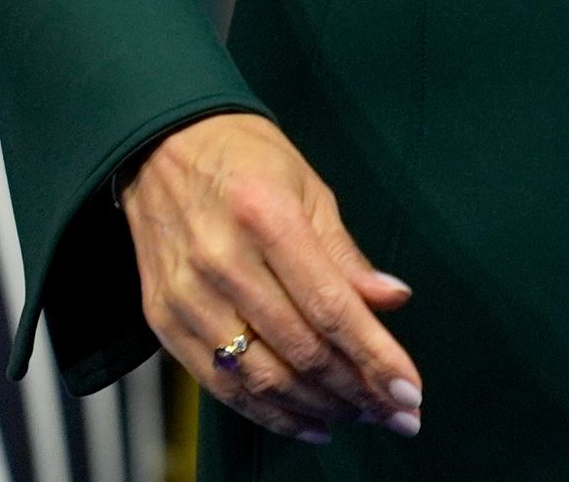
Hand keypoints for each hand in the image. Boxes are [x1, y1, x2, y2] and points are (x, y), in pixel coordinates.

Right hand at [123, 113, 421, 444]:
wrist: (157, 145)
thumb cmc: (246, 158)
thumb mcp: (308, 187)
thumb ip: (345, 253)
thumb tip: (393, 301)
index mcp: (267, 216)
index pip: (331, 307)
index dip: (375, 357)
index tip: (410, 394)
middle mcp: (222, 261)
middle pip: (300, 349)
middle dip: (357, 392)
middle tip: (396, 414)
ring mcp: (187, 295)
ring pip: (262, 377)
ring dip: (318, 408)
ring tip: (360, 417)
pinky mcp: (163, 320)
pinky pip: (221, 385)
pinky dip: (268, 413)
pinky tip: (309, 423)